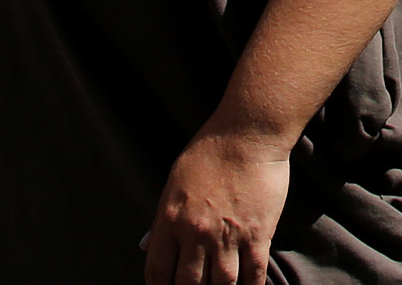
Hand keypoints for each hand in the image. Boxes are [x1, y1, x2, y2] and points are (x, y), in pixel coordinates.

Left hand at [145, 124, 293, 284]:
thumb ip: (160, 218)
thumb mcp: (174, 181)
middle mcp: (196, 232)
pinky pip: (253, 274)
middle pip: (188, 283)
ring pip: (221, 284)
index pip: (158, 270)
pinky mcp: (257, 233)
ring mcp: (228, 235)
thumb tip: (144, 246)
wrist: (248, 132)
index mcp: (171, 218)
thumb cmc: (210, 151)